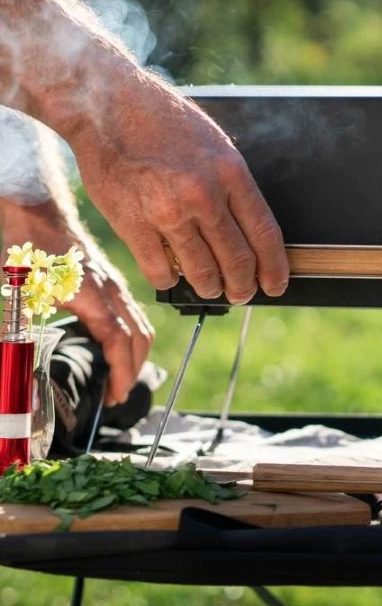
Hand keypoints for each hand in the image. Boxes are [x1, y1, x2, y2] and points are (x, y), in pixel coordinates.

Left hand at [0, 205, 152, 405]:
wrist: (36, 209)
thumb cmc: (27, 246)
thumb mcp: (20, 289)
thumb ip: (22, 327)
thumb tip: (17, 361)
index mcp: (92, 294)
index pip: (119, 340)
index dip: (121, 372)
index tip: (114, 396)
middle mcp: (111, 290)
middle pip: (140, 335)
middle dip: (134, 369)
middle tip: (116, 396)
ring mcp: (114, 284)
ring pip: (141, 324)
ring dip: (136, 354)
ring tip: (119, 377)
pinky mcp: (110, 281)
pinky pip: (132, 314)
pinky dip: (132, 337)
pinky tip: (115, 348)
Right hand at [69, 68, 289, 305]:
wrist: (108, 106)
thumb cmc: (164, 121)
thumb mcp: (215, 145)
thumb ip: (232, 186)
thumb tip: (249, 231)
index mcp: (231, 172)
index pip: (265, 234)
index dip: (274, 267)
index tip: (275, 283)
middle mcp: (203, 195)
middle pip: (237, 260)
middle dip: (244, 286)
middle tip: (242, 293)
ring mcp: (167, 212)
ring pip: (202, 272)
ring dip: (211, 287)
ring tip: (211, 287)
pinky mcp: (132, 224)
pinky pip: (160, 271)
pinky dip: (171, 280)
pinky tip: (173, 274)